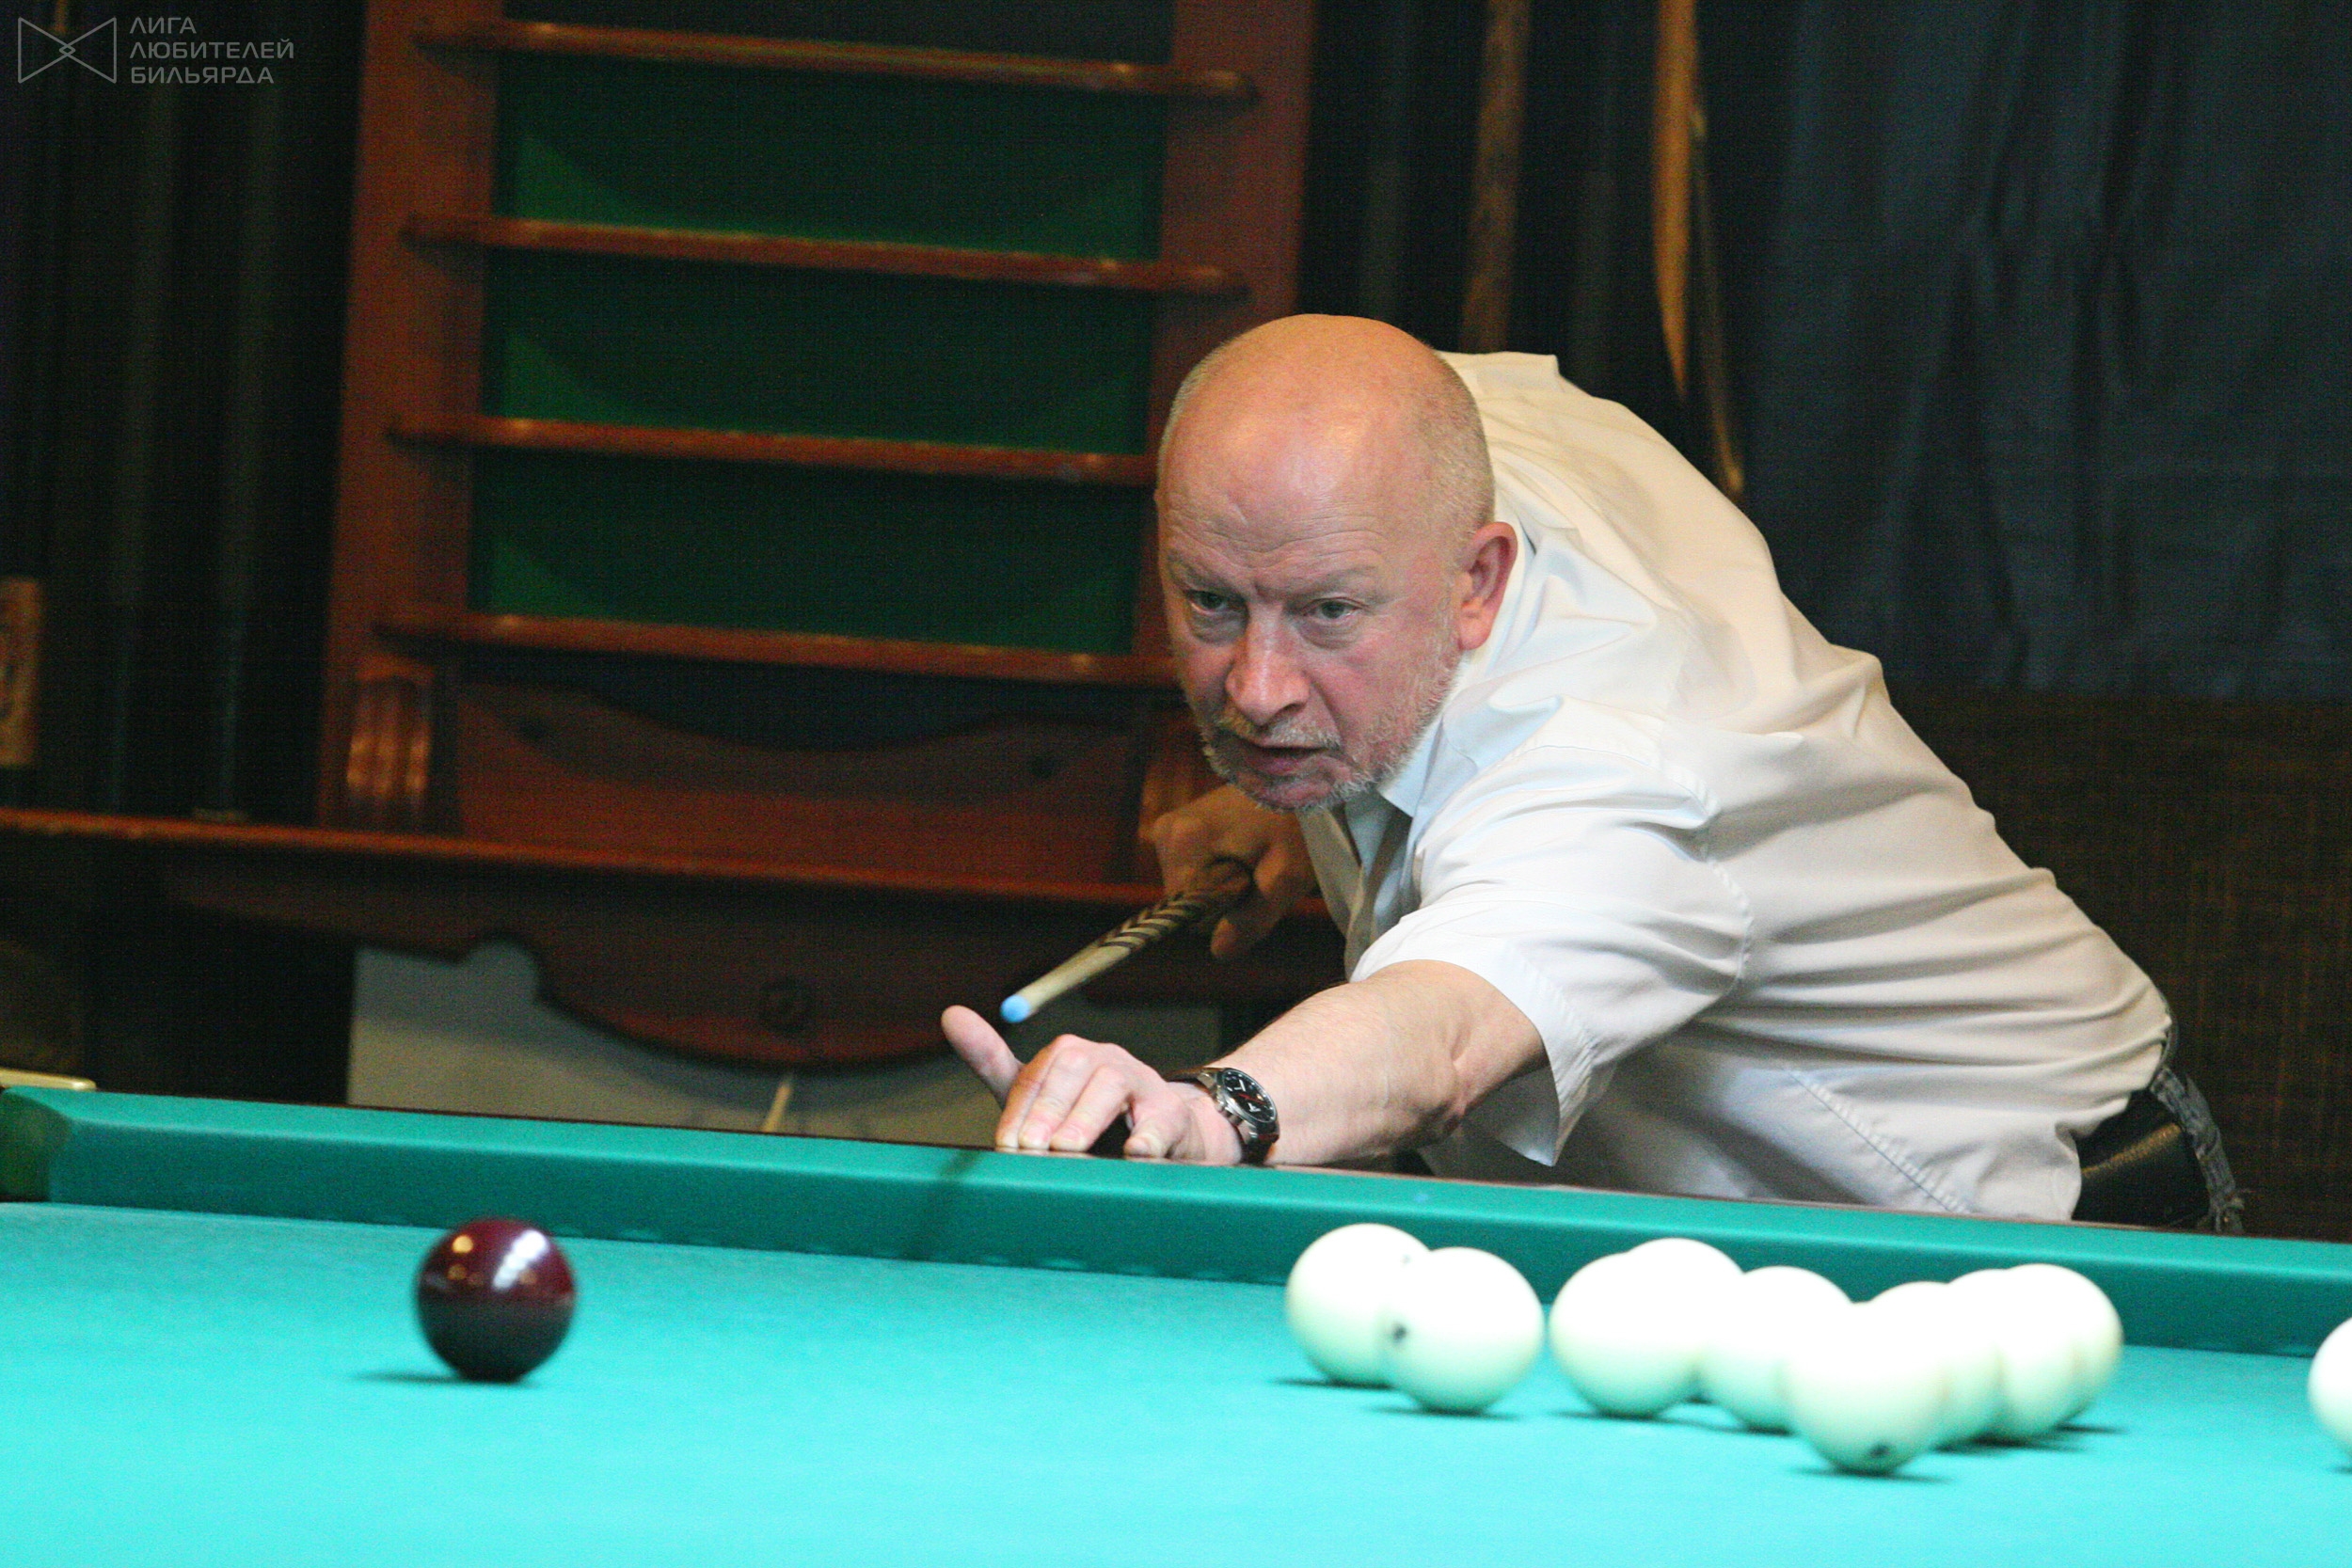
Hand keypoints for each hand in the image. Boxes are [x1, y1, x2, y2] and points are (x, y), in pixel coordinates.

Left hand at [941, 1006, 1241, 1161]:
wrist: (1164, 1137)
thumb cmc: (1090, 1118)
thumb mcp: (1038, 1092)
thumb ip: (993, 1060)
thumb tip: (950, 1013)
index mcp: (1071, 1055)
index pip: (1039, 1071)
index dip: (1020, 1106)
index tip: (1006, 1142)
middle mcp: (1105, 1061)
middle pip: (1076, 1066)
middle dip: (1049, 1106)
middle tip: (1030, 1147)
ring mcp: (1143, 1085)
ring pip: (1114, 1084)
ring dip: (1085, 1118)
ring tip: (1064, 1148)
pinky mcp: (1173, 1117)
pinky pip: (1162, 1121)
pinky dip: (1146, 1137)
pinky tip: (1131, 1153)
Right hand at [1146, 785, 1316, 958]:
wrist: (1302, 779)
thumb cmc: (1300, 824)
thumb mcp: (1286, 876)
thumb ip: (1252, 918)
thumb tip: (1219, 951)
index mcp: (1184, 841)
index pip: (1189, 910)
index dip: (1225, 909)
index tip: (1255, 878)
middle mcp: (1167, 832)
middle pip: (1187, 900)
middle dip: (1224, 897)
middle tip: (1260, 866)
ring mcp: (1169, 828)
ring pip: (1191, 889)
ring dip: (1225, 885)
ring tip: (1256, 854)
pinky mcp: (1178, 829)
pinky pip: (1194, 872)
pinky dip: (1221, 870)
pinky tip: (1245, 849)